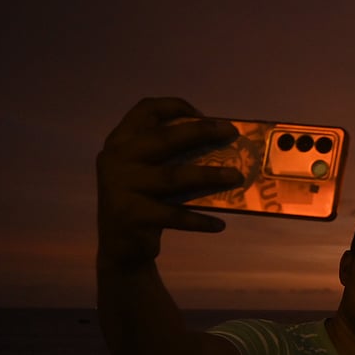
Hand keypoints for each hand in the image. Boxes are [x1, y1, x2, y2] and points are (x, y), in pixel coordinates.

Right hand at [96, 97, 241, 269]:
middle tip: (231, 132)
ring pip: (173, 176)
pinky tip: (219, 224)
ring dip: (209, 175)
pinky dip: (199, 220)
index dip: (174, 106)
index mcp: (121, 141)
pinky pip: (174, 216)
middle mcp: (117, 159)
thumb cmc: (144, 202)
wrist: (119, 247)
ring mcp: (121, 187)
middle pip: (164, 138)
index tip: (203, 114)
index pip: (145, 110)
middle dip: (201, 132)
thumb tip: (221, 145)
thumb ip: (170, 157)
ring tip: (236, 177)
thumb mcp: (147, 173)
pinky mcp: (131, 215)